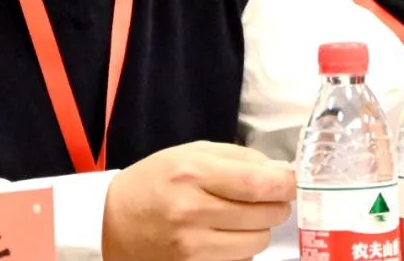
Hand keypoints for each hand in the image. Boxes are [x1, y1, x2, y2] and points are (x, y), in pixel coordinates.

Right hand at [102, 141, 294, 260]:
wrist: (111, 223)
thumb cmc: (154, 182)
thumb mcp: (189, 153)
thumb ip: (237, 157)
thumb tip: (278, 172)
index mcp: (191, 173)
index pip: (257, 184)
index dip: (285, 184)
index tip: (293, 181)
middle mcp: (192, 211)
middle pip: (263, 215)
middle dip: (276, 204)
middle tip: (270, 197)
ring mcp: (192, 247)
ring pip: (256, 242)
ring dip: (260, 228)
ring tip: (243, 216)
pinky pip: (240, 260)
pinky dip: (242, 247)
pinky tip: (226, 235)